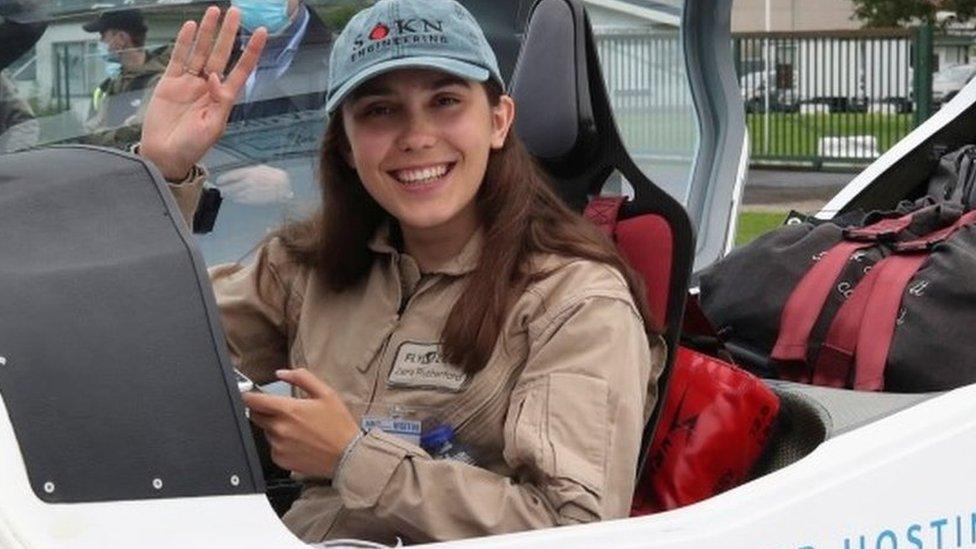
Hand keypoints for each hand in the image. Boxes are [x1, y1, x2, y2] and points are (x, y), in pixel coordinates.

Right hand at [140, 7, 266, 180]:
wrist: (164, 155)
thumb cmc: (192, 146)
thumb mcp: (213, 127)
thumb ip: (219, 101)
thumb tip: (216, 76)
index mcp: (223, 98)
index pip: (241, 69)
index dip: (251, 51)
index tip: (261, 31)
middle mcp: (209, 86)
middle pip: (221, 54)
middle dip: (229, 34)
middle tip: (236, 11)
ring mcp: (189, 82)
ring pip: (201, 52)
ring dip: (208, 32)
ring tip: (214, 11)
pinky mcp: (170, 82)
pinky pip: (179, 58)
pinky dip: (184, 42)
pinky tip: (191, 27)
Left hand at [215, 164, 293, 203]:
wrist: (285, 185)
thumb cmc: (274, 175)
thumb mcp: (261, 169)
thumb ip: (249, 172)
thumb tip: (239, 176)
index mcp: (249, 172)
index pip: (232, 176)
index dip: (224, 179)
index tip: (219, 181)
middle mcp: (248, 182)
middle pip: (232, 187)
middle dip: (225, 189)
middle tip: (221, 190)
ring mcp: (251, 191)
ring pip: (236, 194)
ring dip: (231, 195)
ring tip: (227, 195)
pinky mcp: (255, 199)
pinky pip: (243, 200)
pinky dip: (238, 199)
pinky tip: (236, 199)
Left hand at [243, 369, 360, 477]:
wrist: (347, 456)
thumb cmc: (339, 425)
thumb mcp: (326, 393)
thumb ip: (301, 378)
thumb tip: (281, 373)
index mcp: (288, 410)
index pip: (253, 401)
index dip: (249, 396)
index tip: (251, 395)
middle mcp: (279, 429)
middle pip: (256, 416)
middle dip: (265, 411)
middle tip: (285, 412)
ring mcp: (278, 446)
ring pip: (266, 432)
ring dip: (275, 428)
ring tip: (298, 429)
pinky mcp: (280, 460)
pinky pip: (273, 447)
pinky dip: (281, 443)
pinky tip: (298, 442)